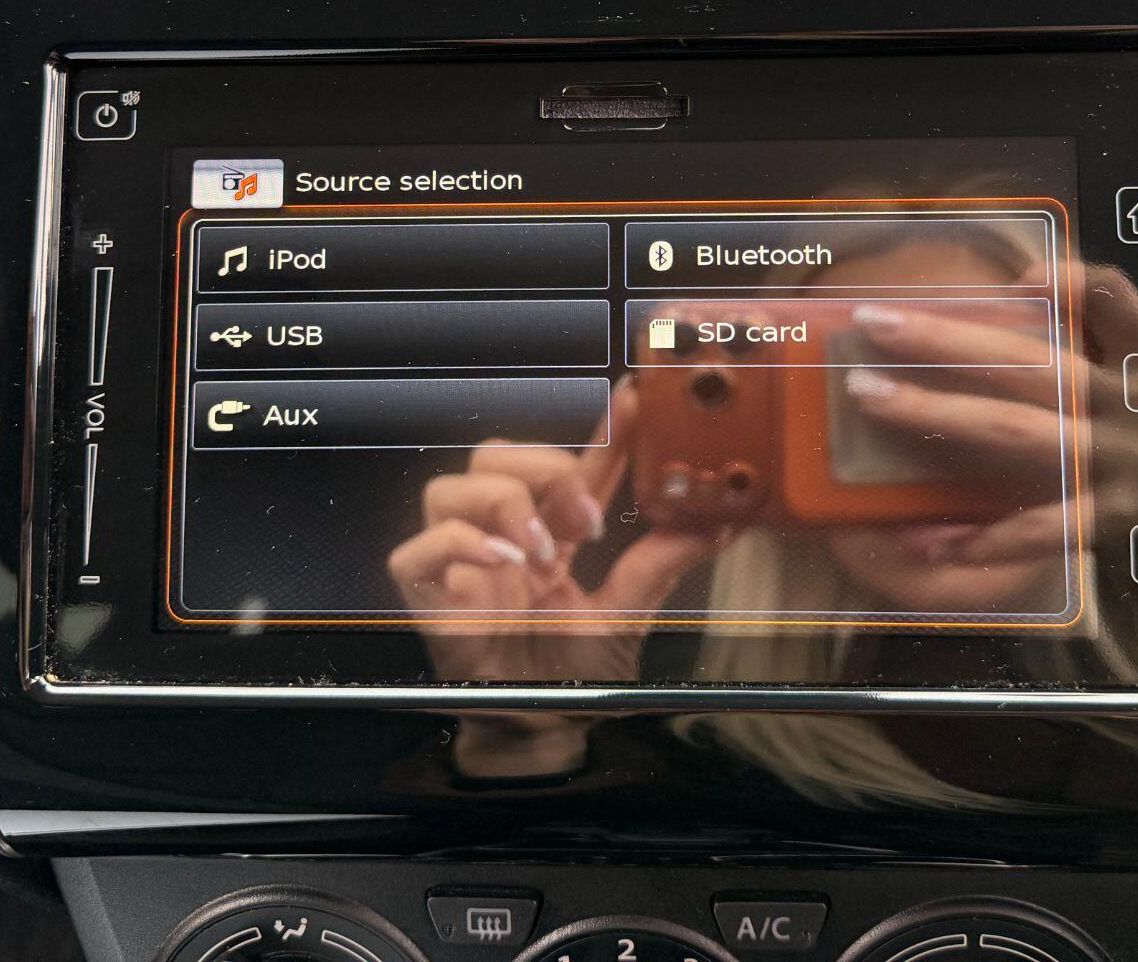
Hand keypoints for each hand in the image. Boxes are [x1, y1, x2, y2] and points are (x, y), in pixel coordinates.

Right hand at [387, 385, 721, 684]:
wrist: (540, 737)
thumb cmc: (575, 678)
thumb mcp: (629, 616)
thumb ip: (662, 563)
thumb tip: (719, 521)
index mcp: (552, 536)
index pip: (573, 466)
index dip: (601, 431)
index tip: (636, 400)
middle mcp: (503, 539)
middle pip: (495, 455)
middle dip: (542, 466)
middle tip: (584, 516)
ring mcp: (462, 564)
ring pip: (450, 486)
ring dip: (503, 504)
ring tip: (544, 552)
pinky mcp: (429, 598)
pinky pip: (418, 547)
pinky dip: (459, 543)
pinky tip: (500, 564)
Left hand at [825, 264, 1137, 610]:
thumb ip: (1099, 339)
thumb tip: (1034, 284)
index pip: (1118, 306)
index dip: (1075, 285)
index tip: (1025, 278)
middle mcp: (1135, 411)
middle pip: (1032, 363)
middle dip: (947, 339)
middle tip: (876, 321)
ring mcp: (1124, 469)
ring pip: (1019, 431)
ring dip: (938, 411)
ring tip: (872, 396)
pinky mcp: (1115, 525)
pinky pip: (1041, 528)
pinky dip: (984, 534)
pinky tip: (928, 537)